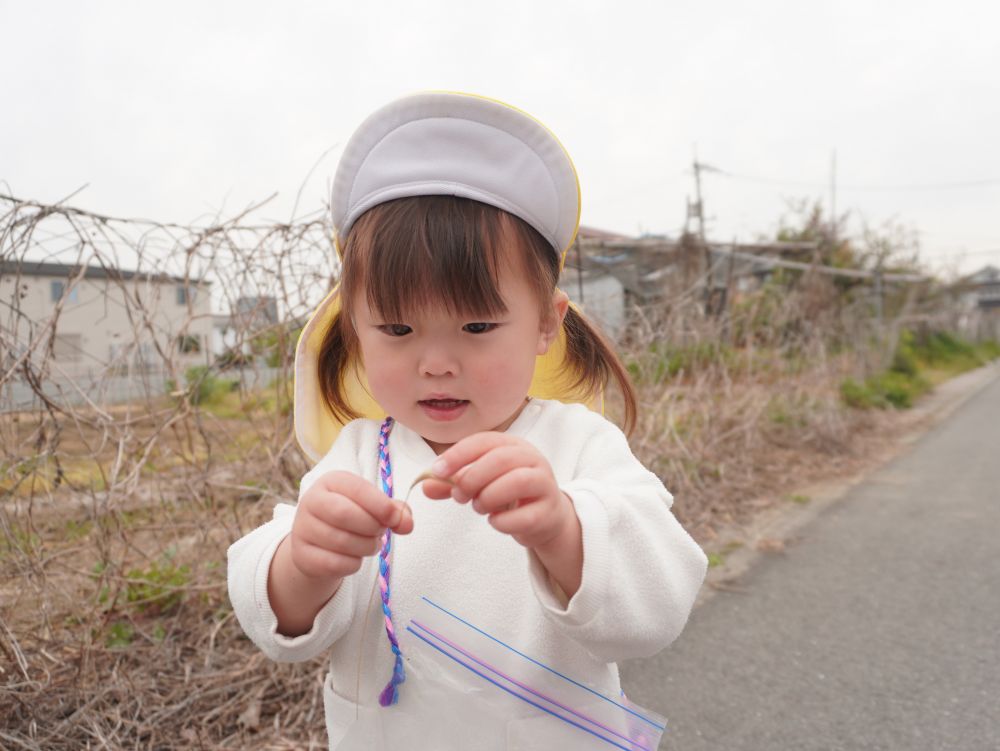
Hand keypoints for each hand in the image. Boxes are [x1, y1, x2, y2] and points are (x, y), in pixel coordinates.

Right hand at [289, 470, 413, 579]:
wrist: (320, 544)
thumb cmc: (353, 518)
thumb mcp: (373, 507)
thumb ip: (395, 511)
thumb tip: (407, 523)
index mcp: (331, 481)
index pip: (357, 488)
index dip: (380, 505)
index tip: (395, 518)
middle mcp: (311, 501)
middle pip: (344, 514)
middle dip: (371, 527)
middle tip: (380, 533)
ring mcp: (302, 528)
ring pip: (341, 541)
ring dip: (366, 547)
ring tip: (370, 544)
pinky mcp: (301, 555)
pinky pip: (335, 563)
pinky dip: (353, 564)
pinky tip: (355, 558)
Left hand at [422, 433, 576, 550]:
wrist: (545, 517)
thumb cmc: (508, 494)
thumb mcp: (480, 484)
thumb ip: (453, 483)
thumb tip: (425, 485)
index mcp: (513, 445)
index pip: (484, 441)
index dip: (459, 454)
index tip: (437, 470)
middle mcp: (532, 459)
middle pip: (501, 459)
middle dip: (472, 478)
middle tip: (459, 496)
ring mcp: (545, 484)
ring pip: (518, 482)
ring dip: (489, 497)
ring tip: (479, 507)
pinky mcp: (550, 511)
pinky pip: (525, 515)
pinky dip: (502, 521)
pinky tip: (495, 521)